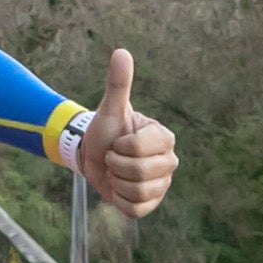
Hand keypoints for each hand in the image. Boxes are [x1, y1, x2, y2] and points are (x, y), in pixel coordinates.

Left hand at [77, 49, 177, 217]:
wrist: (92, 156)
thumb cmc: (103, 131)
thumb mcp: (109, 109)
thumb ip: (118, 83)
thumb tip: (121, 52)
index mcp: (164, 138)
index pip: (141, 149)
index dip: (121, 147)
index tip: (117, 141)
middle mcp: (169, 161)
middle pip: (142, 173)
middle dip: (117, 166)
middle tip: (113, 158)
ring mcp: (162, 184)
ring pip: (139, 192)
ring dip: (117, 183)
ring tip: (116, 172)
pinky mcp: (151, 204)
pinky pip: (136, 209)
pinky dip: (120, 201)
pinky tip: (118, 188)